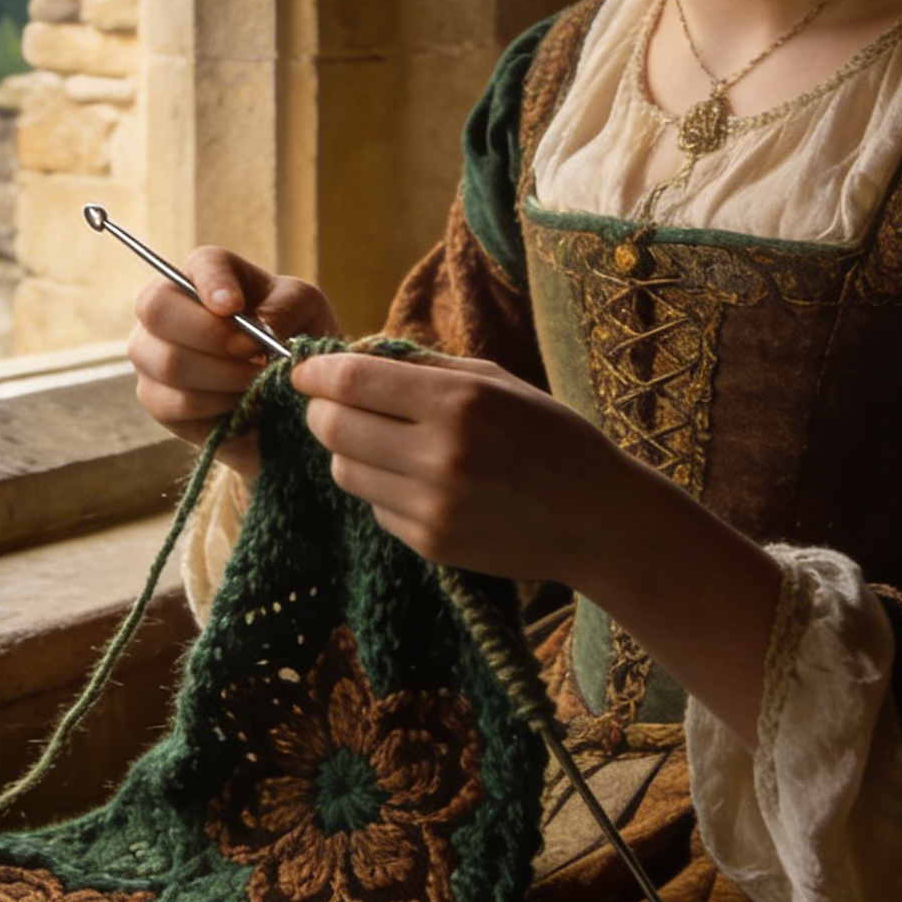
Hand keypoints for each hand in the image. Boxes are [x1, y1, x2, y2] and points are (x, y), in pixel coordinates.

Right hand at [126, 247, 338, 476]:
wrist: (283, 388)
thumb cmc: (289, 333)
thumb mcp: (304, 309)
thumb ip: (286, 307)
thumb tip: (263, 324)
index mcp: (205, 272)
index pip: (199, 265)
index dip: (213, 285)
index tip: (234, 307)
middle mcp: (165, 306)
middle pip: (157, 310)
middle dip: (213, 337)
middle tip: (255, 353)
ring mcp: (151, 353)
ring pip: (168, 362)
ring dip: (222, 377)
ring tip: (255, 381)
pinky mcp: (155, 397)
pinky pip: (174, 404)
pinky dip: (214, 407)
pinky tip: (240, 404)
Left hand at [291, 348, 782, 744]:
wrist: (597, 519)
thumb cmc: (550, 437)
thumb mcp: (495, 381)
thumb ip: (423, 367)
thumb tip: (351, 357)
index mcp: (457, 402)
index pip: (350, 381)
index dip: (314, 374)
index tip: (303, 370)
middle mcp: (439, 454)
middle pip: (332, 427)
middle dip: (323, 411)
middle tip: (334, 404)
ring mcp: (431, 506)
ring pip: (344, 469)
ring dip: (350, 451)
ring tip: (386, 443)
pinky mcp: (429, 544)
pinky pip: (375, 507)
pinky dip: (383, 490)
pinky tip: (421, 483)